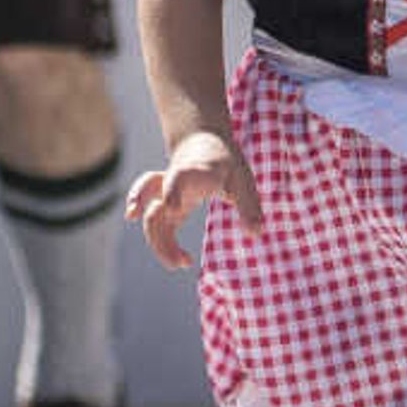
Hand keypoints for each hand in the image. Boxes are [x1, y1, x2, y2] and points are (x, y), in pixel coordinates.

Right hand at [125, 129, 259, 270]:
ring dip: (157, 242)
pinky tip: (162, 256)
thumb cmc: (225, 162)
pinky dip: (153, 237)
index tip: (174, 209)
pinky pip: (152, 222)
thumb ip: (249, 205)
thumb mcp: (242, 178)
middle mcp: (172, 183)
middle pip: (158, 210)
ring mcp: (165, 194)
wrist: (202, 142)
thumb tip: (255, 234)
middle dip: (164, 238)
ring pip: (151, 219)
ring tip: (180, 264)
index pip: (177, 178)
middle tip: (184, 262)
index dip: (172, 191)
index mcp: (193, 172)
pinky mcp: (165, 204)